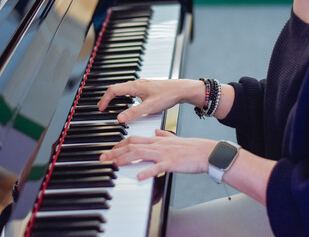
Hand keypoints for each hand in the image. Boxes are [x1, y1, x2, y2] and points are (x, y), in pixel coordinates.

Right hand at [97, 79, 203, 122]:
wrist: (182, 90)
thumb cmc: (168, 95)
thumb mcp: (149, 107)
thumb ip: (133, 113)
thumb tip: (119, 118)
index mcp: (134, 86)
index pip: (113, 90)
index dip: (105, 99)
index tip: (101, 108)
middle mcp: (137, 84)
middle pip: (116, 89)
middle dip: (108, 98)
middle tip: (103, 107)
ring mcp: (142, 85)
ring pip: (124, 89)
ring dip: (116, 97)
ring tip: (112, 105)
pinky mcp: (147, 88)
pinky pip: (131, 90)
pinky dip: (124, 96)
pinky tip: (129, 102)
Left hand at [99, 129, 217, 179]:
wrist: (206, 151)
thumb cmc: (191, 147)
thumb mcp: (174, 139)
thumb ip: (163, 135)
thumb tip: (156, 131)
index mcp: (157, 140)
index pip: (134, 139)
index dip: (120, 144)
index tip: (110, 149)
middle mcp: (158, 144)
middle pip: (132, 146)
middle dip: (115, 152)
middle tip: (103, 158)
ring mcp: (164, 154)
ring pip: (140, 153)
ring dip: (125, 159)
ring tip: (113, 164)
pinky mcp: (171, 163)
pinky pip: (157, 167)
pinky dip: (147, 171)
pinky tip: (138, 176)